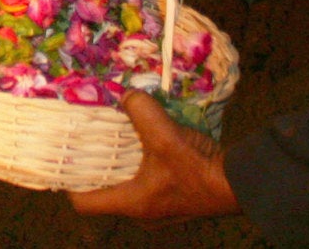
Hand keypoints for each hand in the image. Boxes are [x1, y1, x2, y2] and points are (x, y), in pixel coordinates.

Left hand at [68, 91, 238, 222]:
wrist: (241, 185)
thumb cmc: (198, 168)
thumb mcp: (165, 135)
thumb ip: (141, 111)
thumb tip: (127, 95)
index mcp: (131, 203)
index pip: (84, 203)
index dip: (70, 183)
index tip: (67, 160)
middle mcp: (141, 212)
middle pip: (105, 193)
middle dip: (97, 168)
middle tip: (91, 143)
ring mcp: (160, 210)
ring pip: (128, 188)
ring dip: (123, 166)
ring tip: (117, 139)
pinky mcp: (175, 201)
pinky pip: (148, 185)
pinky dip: (143, 167)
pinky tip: (147, 145)